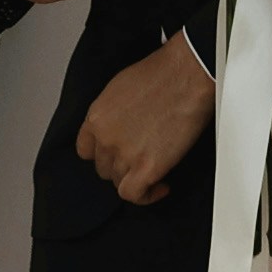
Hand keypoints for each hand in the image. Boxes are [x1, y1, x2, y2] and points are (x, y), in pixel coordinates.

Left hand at [77, 38, 216, 202]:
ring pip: (118, 182)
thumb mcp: (120, 89)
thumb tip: (123, 126)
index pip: (86, 149)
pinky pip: (134, 195)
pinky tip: (160, 186)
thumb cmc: (163, 74)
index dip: (103, 154)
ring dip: (137, 178)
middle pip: (103, 167)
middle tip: (142, 160)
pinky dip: (147, 196)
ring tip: (155, 171)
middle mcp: (105, 138)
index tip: (117, 154)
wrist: (186, 75)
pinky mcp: (146, 167)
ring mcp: (124, 154)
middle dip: (122, 166)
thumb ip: (114, 114)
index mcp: (97, 117)